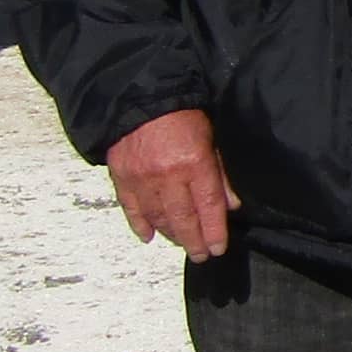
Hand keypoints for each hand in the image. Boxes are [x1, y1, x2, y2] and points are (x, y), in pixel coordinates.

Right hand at [106, 106, 238, 259]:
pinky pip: (131, 208)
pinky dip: (140, 225)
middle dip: (194, 241)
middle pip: (183, 219)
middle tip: (201, 255)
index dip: (214, 231)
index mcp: (194, 163)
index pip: (208, 207)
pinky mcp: (121, 177)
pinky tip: (149, 237)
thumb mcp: (212, 137)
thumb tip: (230, 204)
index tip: (218, 248)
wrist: (140, 96)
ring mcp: (141, 178)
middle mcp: (166, 175)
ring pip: (158, 218)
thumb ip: (220, 172)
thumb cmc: (182, 112)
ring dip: (171, 235)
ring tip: (182, 244)